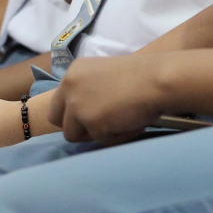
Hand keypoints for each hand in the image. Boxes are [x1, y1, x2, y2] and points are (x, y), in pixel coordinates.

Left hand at [50, 53, 167, 144]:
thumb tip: (82, 115)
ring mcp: (78, 105)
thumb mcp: (103, 76)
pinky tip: (131, 124)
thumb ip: (87, 90)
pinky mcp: (91, 123)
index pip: (58, 100)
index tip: (93, 113)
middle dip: (74, 126)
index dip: (74, 111)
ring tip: (119, 123)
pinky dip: (116, 136)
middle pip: (56, 118)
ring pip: (72, 135)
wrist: (156, 79)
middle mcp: (69, 87)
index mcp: (73, 72)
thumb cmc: (140, 75)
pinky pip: (100, 140)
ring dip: (94, 133)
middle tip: (98, 125)